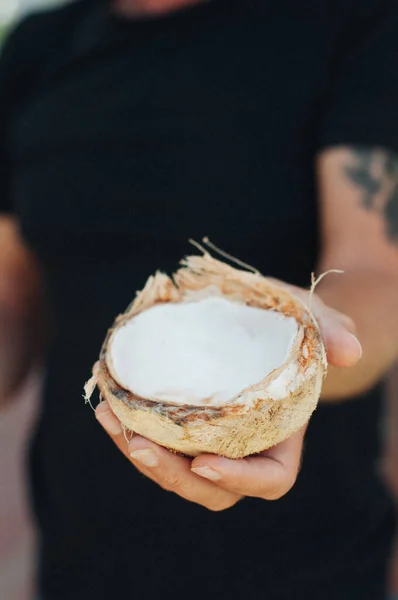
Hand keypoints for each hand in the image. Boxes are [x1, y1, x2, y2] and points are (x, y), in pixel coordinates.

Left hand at [96, 284, 361, 510]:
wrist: (263, 322)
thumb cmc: (293, 326)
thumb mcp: (314, 320)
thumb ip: (333, 332)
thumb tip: (347, 352)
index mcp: (281, 434)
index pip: (270, 479)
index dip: (240, 481)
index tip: (206, 462)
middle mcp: (243, 446)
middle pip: (211, 488)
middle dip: (172, 475)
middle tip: (138, 445)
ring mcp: (210, 437)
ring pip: (175, 468)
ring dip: (138, 452)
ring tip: (109, 419)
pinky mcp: (183, 421)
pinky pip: (156, 438)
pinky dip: (129, 425)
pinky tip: (106, 401)